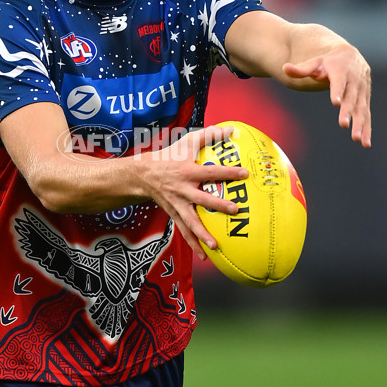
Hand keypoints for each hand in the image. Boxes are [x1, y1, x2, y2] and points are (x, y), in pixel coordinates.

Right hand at [139, 125, 248, 257]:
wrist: (142, 175)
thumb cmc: (170, 155)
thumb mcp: (187, 142)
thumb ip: (209, 135)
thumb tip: (231, 129)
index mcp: (188, 171)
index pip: (211, 172)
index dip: (227, 172)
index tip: (244, 174)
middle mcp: (183, 189)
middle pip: (202, 199)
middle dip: (217, 205)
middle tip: (235, 210)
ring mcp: (177, 204)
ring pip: (190, 221)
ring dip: (202, 234)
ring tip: (216, 246)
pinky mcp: (174, 214)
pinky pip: (184, 231)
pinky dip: (193, 244)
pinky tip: (205, 256)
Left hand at [283, 44, 371, 147]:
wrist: (350, 57)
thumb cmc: (328, 62)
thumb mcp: (314, 63)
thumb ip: (300, 69)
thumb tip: (284, 68)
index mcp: (341, 70)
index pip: (339, 81)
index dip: (337, 91)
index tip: (335, 102)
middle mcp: (354, 80)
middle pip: (351, 97)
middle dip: (347, 111)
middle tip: (343, 124)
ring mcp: (362, 91)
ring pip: (361, 108)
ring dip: (360, 123)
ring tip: (356, 138)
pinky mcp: (365, 100)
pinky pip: (367, 115)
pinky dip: (367, 129)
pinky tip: (365, 143)